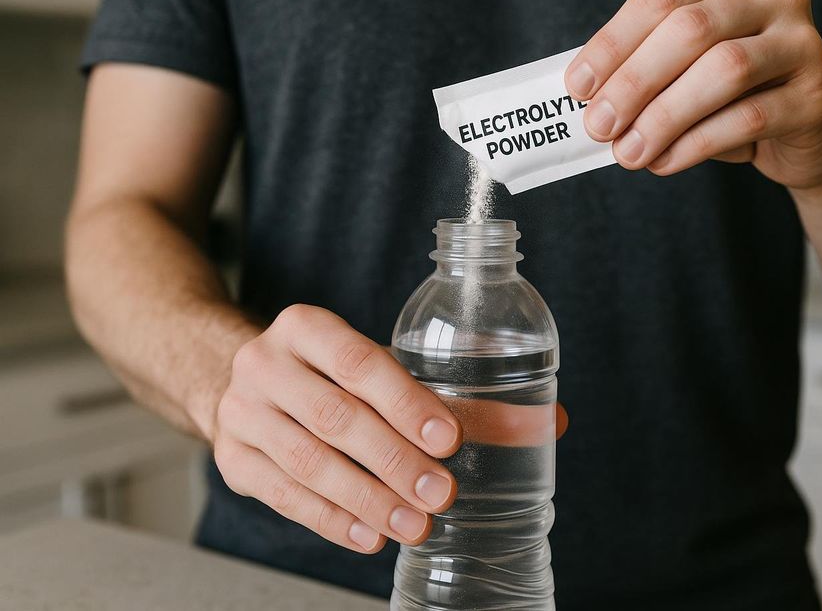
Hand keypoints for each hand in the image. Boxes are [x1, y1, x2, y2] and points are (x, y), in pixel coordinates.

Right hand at [212, 304, 462, 553]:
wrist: (241, 382)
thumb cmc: (330, 374)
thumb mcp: (379, 364)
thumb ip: (457, 392)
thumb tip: (548, 421)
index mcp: (305, 326)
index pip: (359, 362)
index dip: (405, 403)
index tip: (449, 440)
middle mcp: (264, 363)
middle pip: (335, 417)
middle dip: (394, 460)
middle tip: (442, 493)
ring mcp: (240, 413)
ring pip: (307, 462)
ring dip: (367, 499)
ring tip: (414, 525)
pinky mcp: (232, 460)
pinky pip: (284, 496)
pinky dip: (332, 520)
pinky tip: (371, 536)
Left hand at [566, 0, 821, 188]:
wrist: (810, 132)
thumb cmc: (733, 97)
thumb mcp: (687, 72)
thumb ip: (646, 73)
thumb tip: (588, 104)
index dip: (613, 44)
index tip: (577, 88)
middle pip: (691, 29)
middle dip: (635, 81)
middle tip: (598, 125)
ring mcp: (802, 43)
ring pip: (724, 70)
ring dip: (664, 117)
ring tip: (629, 153)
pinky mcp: (816, 96)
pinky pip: (749, 117)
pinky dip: (696, 144)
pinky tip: (665, 161)